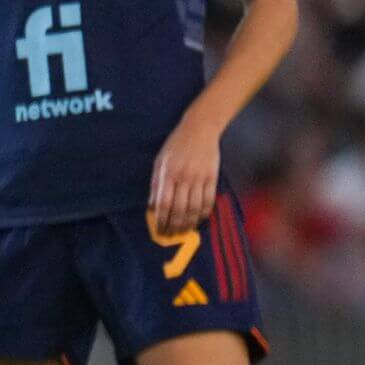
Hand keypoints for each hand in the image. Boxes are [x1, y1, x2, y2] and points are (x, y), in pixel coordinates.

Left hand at [151, 116, 220, 235]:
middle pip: (180, 209)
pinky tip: (198, 220)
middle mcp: (184, 177)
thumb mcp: (159, 161)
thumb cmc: (175, 145)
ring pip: (195, 208)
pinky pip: (209, 201)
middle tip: (171, 235)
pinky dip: (204, 214)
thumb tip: (152, 206)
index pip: (164, 203)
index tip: (160, 230)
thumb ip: (156, 184)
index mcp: (168, 173)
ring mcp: (200, 178)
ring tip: (184, 232)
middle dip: (175, 226)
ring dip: (189, 223)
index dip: (162, 220)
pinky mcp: (213, 178)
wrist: (200, 129)